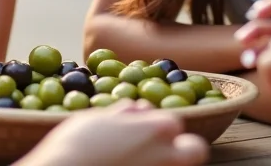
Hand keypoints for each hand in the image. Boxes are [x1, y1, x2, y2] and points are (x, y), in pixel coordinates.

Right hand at [18, 101, 208, 165]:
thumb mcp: (97, 118)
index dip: (155, 125)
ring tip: (134, 160)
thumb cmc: (76, 144)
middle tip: (159, 151)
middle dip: (182, 148)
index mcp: (159, 128)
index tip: (140, 130)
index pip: (173, 122)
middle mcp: (168, 155)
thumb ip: (124, 114)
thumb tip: (136, 109)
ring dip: (161, 161)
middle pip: (194, 150)